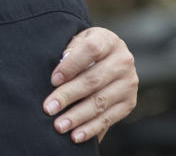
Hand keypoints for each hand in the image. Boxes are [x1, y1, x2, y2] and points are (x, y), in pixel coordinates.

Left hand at [44, 27, 137, 142]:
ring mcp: (128, 84)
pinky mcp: (129, 103)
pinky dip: (91, 128)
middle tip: (48, 108)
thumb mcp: (77, 40)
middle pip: (93, 80)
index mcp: (108, 41)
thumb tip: (59, 73)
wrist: (108, 54)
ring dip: (78, 117)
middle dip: (68, 96)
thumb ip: (69, 51)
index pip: (90, 51)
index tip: (53, 79)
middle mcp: (123, 61)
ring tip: (59, 126)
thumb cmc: (84, 48)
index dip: (71, 65)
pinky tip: (76, 135)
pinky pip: (109, 118)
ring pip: (100, 102)